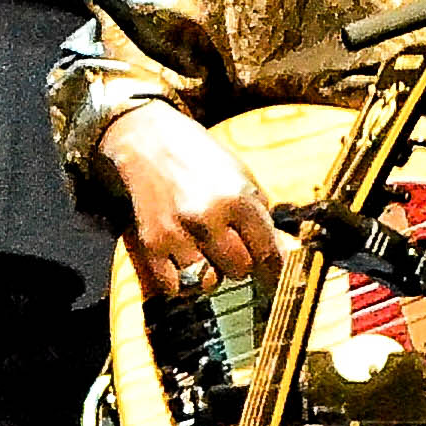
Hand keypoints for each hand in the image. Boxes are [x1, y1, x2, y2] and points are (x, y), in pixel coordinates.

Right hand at [102, 100, 280, 298]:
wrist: (148, 140)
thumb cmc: (199, 157)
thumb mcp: (241, 176)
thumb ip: (259, 214)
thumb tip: (277, 252)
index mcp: (238, 198)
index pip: (268, 252)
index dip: (274, 269)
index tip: (273, 276)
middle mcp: (209, 218)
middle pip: (240, 269)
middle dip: (239, 261)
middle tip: (230, 248)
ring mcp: (177, 232)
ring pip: (207, 281)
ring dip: (209, 271)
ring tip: (206, 254)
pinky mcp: (150, 243)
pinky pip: (173, 285)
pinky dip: (179, 281)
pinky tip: (182, 264)